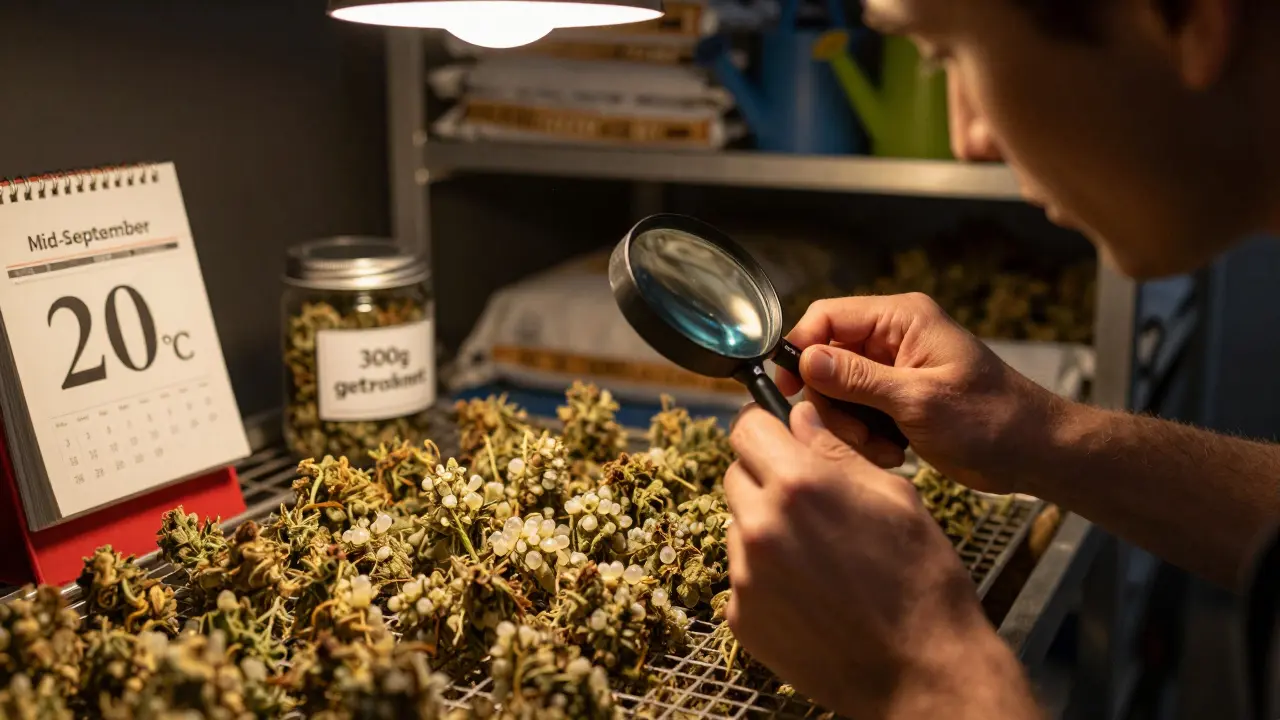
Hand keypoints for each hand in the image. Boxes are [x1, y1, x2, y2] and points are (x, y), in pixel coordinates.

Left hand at [724, 402, 1041, 718]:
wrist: (923, 672)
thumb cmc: (921, 579)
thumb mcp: (892, 496)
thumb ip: (835, 450)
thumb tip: (800, 416)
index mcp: (798, 485)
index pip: (746, 428)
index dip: (766, 428)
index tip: (778, 437)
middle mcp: (759, 526)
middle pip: (736, 474)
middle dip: (766, 477)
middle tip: (810, 501)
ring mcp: (744, 576)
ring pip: (738, 525)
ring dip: (765, 527)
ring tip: (818, 554)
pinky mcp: (741, 616)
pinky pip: (742, 575)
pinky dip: (766, 575)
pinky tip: (810, 591)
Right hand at [777, 293, 1064, 494]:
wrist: (1034, 453)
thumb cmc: (993, 420)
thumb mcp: (920, 400)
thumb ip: (859, 379)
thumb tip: (805, 359)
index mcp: (901, 320)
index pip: (826, 317)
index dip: (800, 350)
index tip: (786, 388)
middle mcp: (893, 338)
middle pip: (825, 359)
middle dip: (831, 403)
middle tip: (854, 436)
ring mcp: (894, 370)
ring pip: (837, 391)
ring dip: (848, 426)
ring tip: (880, 450)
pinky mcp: (896, 399)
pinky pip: (856, 412)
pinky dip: (864, 436)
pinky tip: (891, 453)